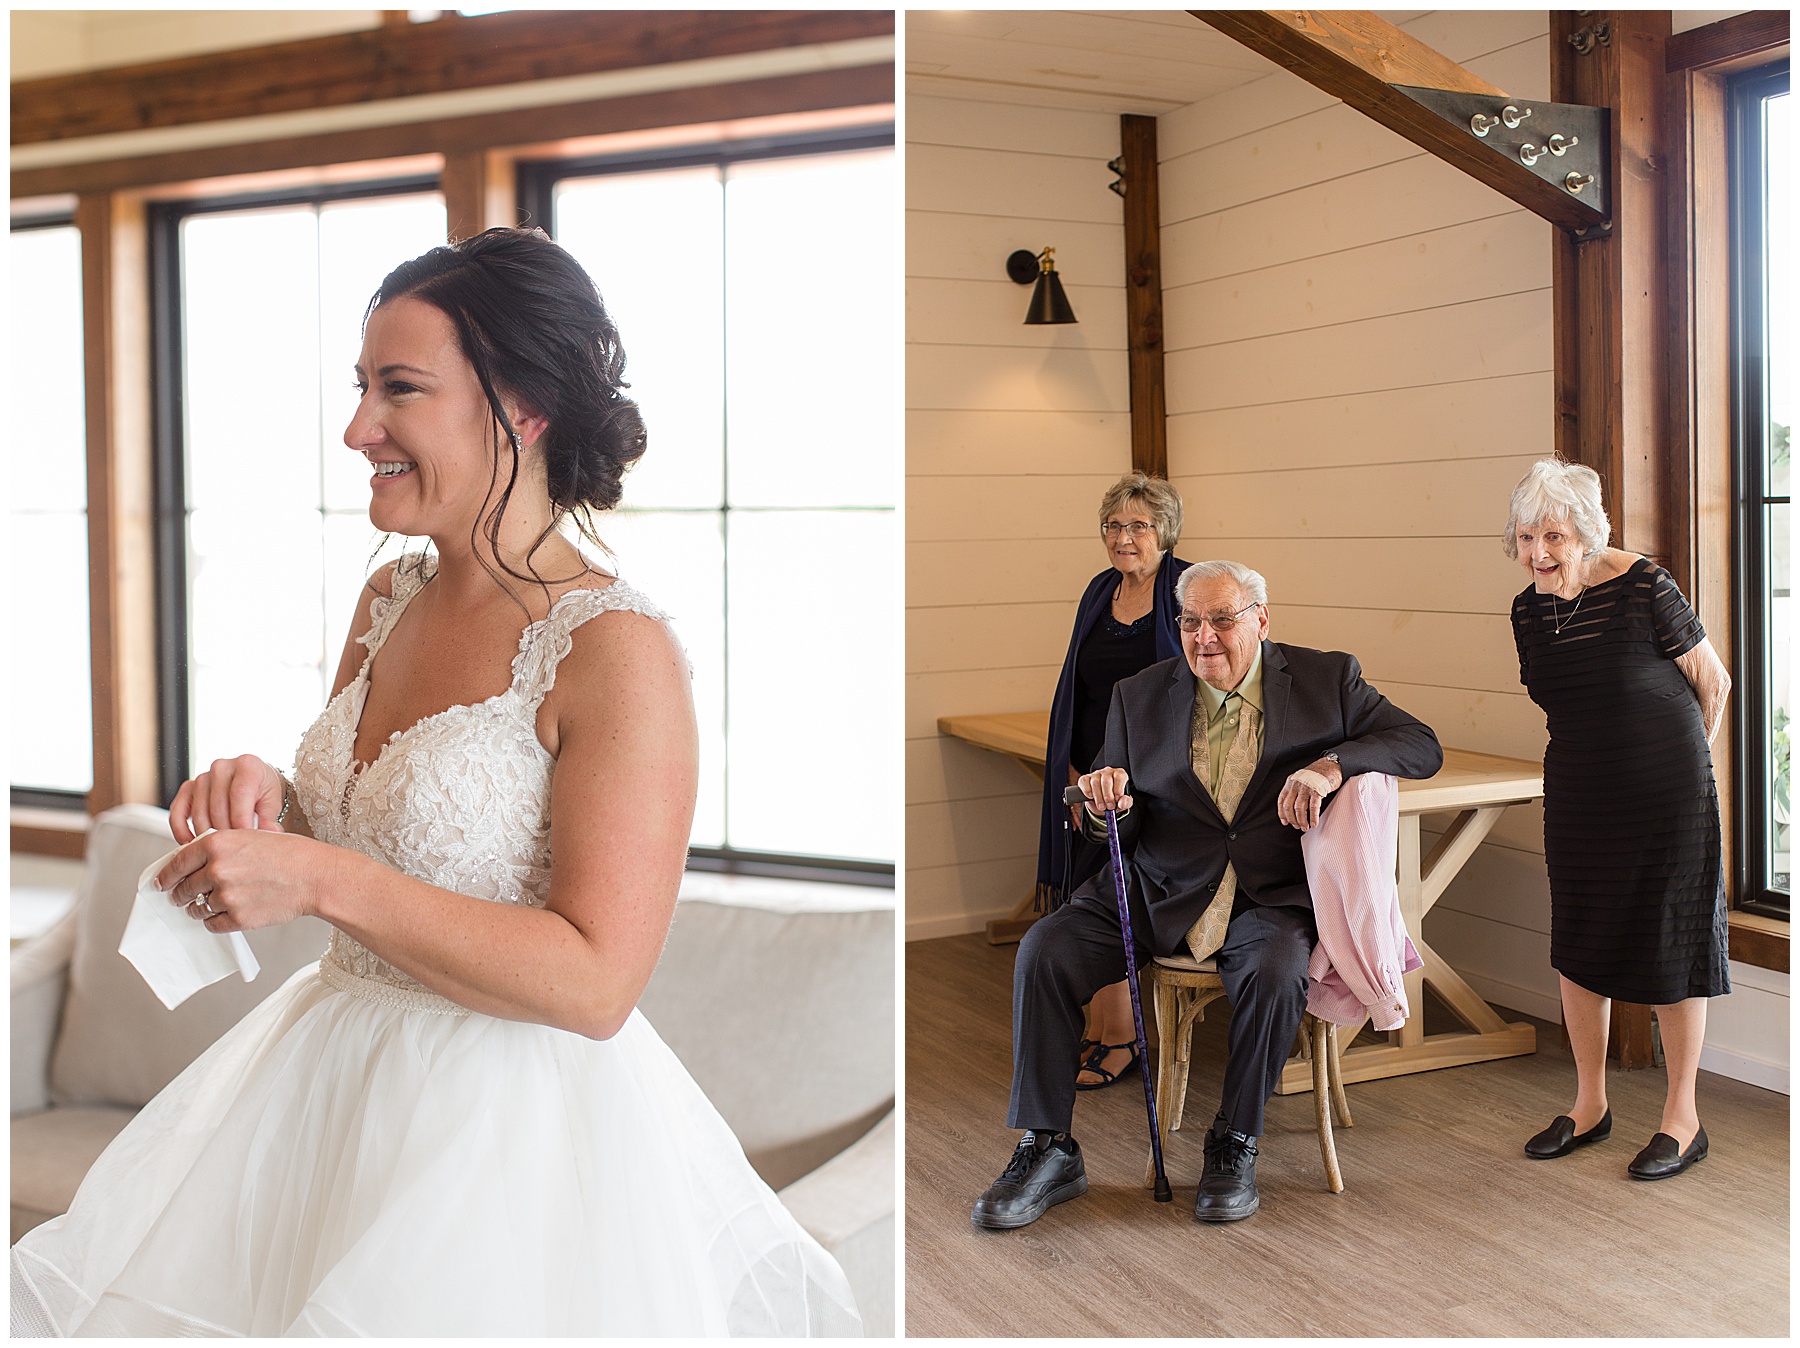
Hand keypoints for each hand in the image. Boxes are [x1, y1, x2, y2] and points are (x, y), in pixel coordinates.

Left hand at [154, 829, 336, 933]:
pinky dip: (217, 922)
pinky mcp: (238, 918)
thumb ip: (220, 847)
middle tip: (183, 897)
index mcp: (217, 844)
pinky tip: (230, 913)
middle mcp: (217, 869)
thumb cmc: (290, 854)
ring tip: (215, 904)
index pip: (177, 862)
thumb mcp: (250, 836)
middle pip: (184, 888)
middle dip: (181, 894)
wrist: (316, 877)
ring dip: (200, 908)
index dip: (165, 875)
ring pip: (197, 908)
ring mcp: (226, 896)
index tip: (161, 883)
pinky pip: (213, 925)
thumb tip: (193, 863)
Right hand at [170, 755, 287, 843]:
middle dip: (225, 833)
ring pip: (198, 813)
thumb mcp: (273, 803)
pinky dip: (181, 831)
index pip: (239, 795)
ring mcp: (202, 777)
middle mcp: (222, 767)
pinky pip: (177, 813)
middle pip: (217, 807)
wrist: (255, 783)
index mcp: (247, 766)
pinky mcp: (187, 789)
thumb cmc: (263, 792)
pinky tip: (191, 844)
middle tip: (233, 850)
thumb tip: (270, 835)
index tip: (244, 842)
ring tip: (218, 850)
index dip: (240, 821)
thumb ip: (269, 819)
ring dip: (206, 835)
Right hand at [1077, 767, 1132, 813]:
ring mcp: (1096, 774)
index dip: (1118, 789)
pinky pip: (1084, 781)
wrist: (1105, 803)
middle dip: (1107, 796)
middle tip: (1109, 807)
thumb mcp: (1124, 802)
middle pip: (1106, 781)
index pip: (1119, 776)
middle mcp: (1108, 772)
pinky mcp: (1086, 778)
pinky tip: (1091, 797)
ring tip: (1102, 806)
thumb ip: (1126, 802)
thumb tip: (1121, 803)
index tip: (1117, 799)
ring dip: (1098, 797)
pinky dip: (1087, 791)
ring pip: (1095, 782)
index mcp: (1120, 774)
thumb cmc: (1116, 799)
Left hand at [1278, 758, 1342, 832]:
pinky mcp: (1317, 790)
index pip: (1281, 800)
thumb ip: (1295, 791)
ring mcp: (1306, 787)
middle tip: (1298, 826)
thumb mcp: (1301, 780)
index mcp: (1290, 782)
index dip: (1282, 813)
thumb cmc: (1317, 775)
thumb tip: (1293, 810)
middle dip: (1292, 819)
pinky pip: (1313, 807)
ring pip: (1299, 808)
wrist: (1331, 765)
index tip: (1285, 822)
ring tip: (1306, 827)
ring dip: (1302, 821)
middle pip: (1289, 806)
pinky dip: (1313, 817)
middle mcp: (1296, 784)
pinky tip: (1314, 823)